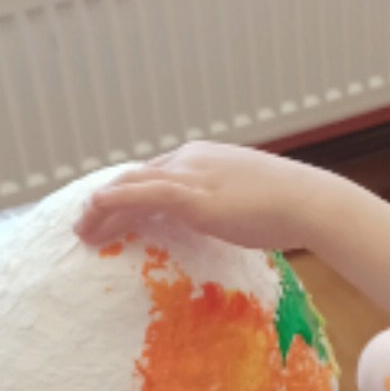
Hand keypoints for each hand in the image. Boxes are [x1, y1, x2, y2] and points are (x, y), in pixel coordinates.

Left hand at [73, 142, 309, 256]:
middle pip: (135, 179)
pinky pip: (144, 194)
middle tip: (83, 227)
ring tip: (81, 232)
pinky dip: (115, 200)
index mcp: (201, 159)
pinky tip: (94, 209)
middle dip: (105, 204)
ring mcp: (191, 175)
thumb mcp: (242, 201)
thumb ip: (218, 205)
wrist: (308, 201)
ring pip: (131, 186)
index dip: (125, 196)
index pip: (152, 176)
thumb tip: (213, 221)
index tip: (106, 217)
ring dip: (101, 209)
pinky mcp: (194, 195)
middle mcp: (190, 159)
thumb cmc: (284, 207)